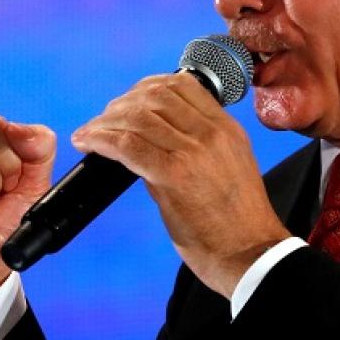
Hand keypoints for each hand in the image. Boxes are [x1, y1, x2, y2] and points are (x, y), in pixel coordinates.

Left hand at [70, 73, 291, 296]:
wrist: (251, 254)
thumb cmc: (238, 223)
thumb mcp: (226, 168)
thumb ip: (193, 148)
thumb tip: (150, 144)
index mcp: (226, 129)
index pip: (182, 85)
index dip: (146, 87)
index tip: (127, 101)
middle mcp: (212, 134)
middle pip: (155, 95)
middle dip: (121, 104)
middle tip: (104, 121)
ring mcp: (194, 152)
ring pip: (137, 117)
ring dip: (105, 122)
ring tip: (89, 134)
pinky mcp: (174, 176)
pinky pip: (127, 145)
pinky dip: (101, 140)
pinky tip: (88, 144)